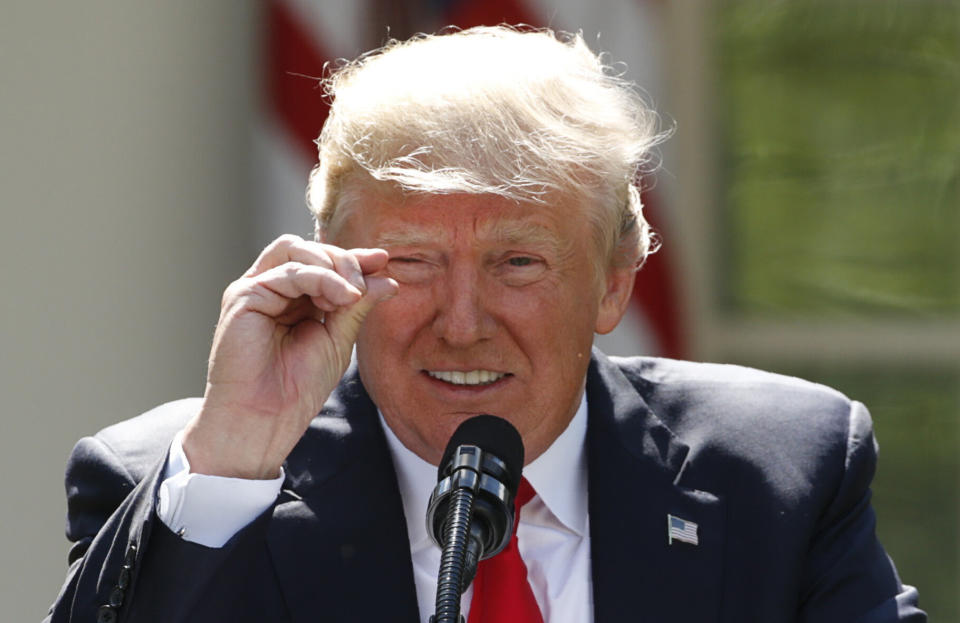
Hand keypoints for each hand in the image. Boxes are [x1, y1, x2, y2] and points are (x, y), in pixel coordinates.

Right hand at [181, 234, 397, 478]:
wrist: (265, 419)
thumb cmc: (296, 388)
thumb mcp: (337, 340)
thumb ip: (356, 306)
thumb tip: (387, 278)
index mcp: (292, 299)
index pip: (322, 263)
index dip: (353, 259)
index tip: (383, 261)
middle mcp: (271, 290)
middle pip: (308, 249)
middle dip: (344, 259)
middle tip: (368, 281)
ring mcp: (254, 290)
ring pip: (295, 250)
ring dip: (333, 266)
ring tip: (354, 294)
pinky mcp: (243, 296)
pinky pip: (287, 272)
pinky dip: (320, 278)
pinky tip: (343, 297)